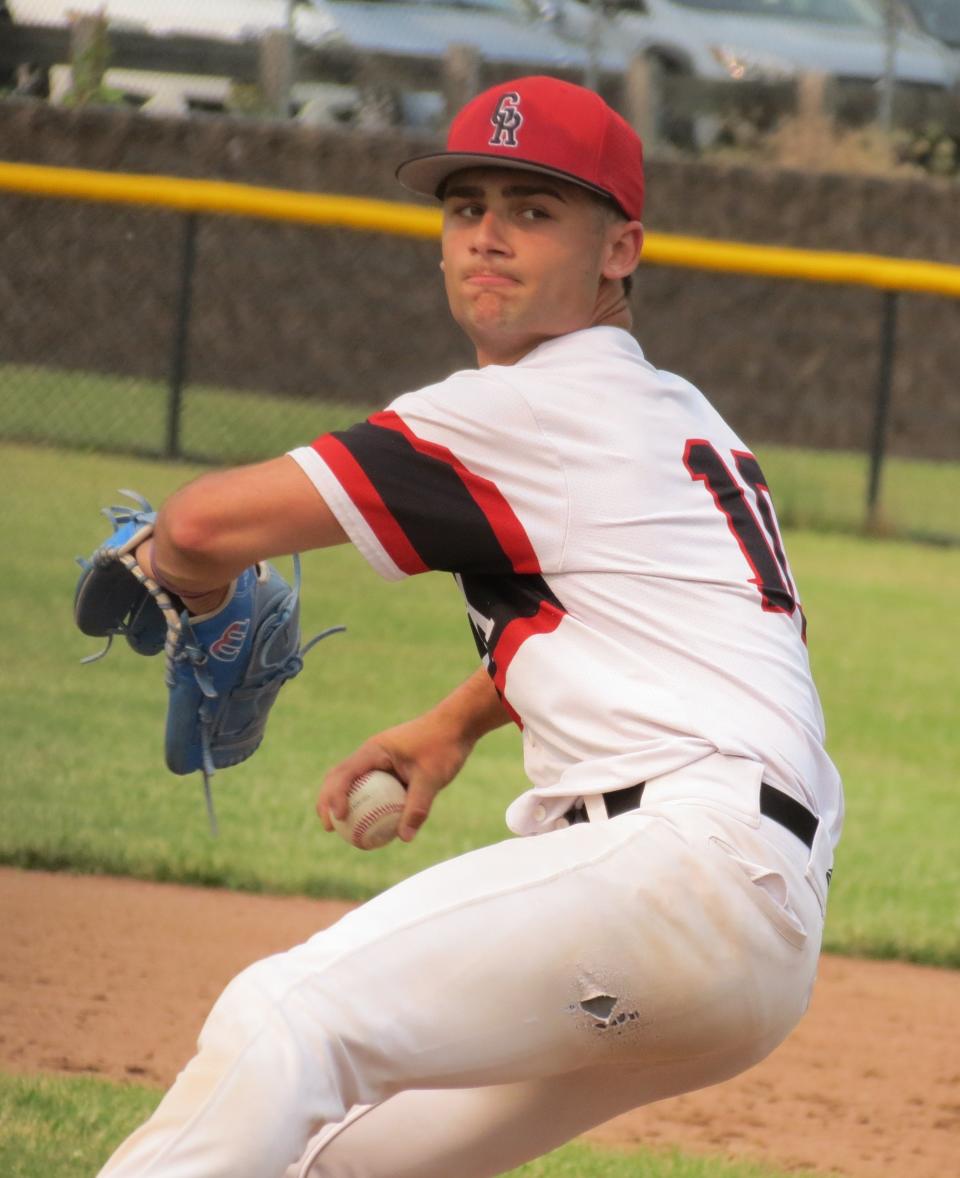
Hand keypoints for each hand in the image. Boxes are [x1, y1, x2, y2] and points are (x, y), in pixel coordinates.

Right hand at [318, 668, 509, 841]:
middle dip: (327, 801)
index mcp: (374, 750)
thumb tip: (404, 838)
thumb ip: (417, 806)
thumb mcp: (432, 777)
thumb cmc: (443, 746)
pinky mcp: (388, 766)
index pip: (345, 774)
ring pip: (351, 781)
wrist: (457, 725)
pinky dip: (364, 803)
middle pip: (338, 777)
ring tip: (341, 830)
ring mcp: (378, 759)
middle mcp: (371, 753)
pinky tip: (371, 826)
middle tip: (328, 828)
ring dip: (341, 802)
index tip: (338, 818)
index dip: (335, 796)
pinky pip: (370, 787)